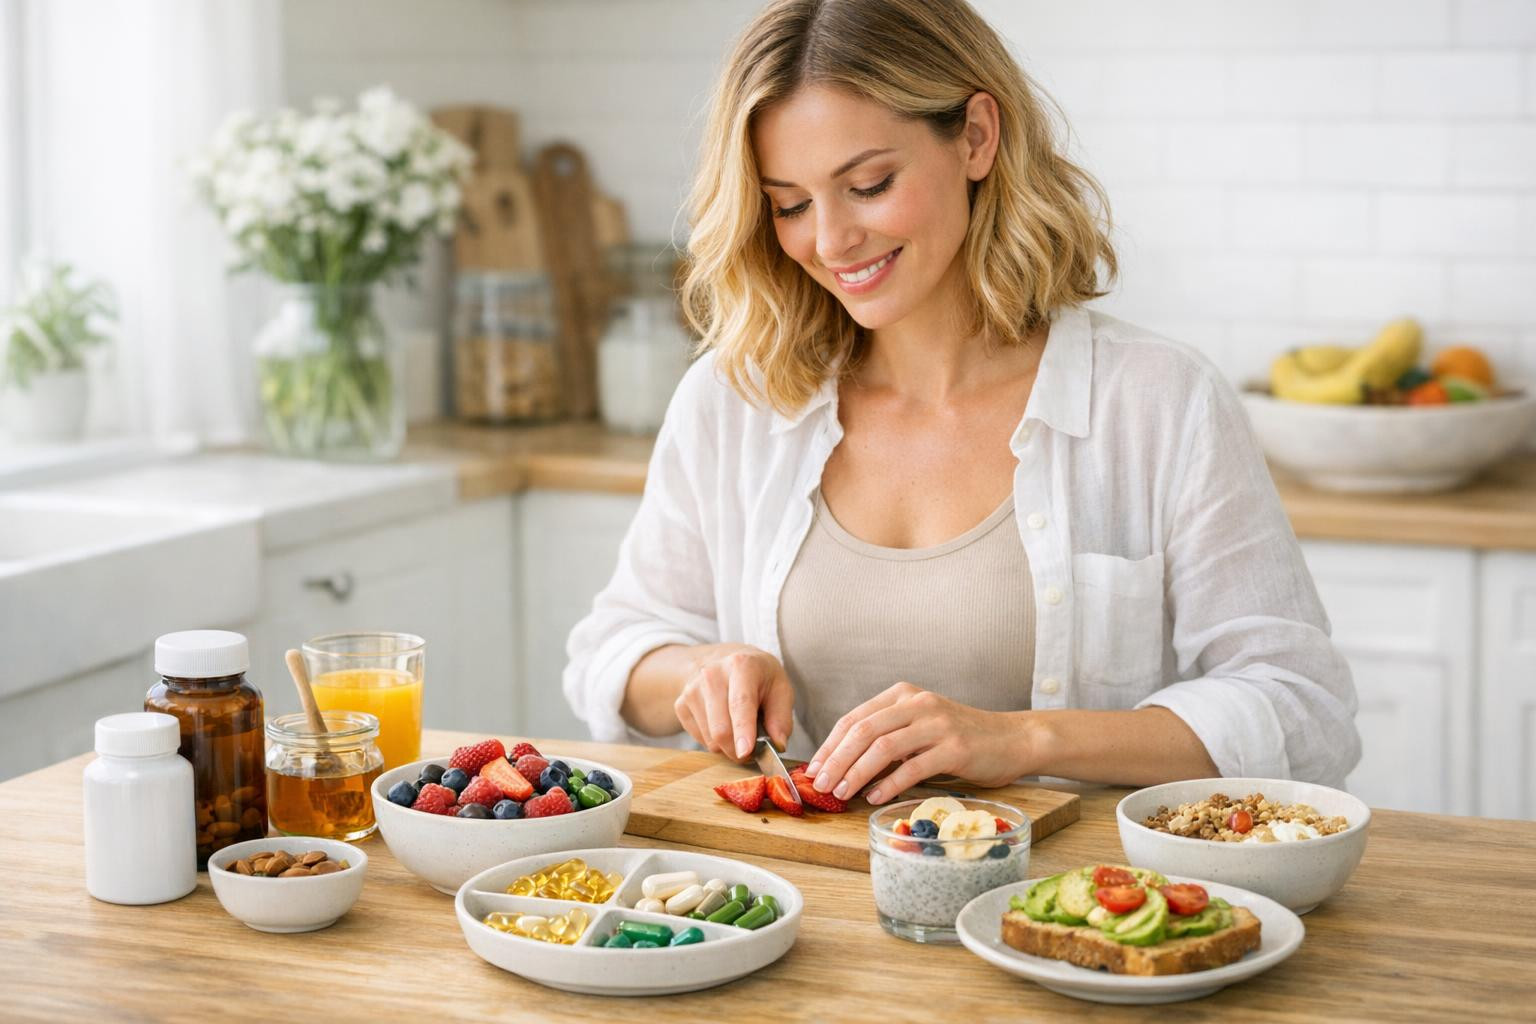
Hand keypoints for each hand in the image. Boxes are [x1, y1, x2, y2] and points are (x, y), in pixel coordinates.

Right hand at [673, 645, 794, 759]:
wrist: (725, 660)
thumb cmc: (758, 678)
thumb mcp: (780, 688)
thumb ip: (781, 717)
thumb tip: (778, 744)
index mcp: (741, 665)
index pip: (740, 703)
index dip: (743, 730)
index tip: (745, 752)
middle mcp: (711, 674)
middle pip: (721, 729)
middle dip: (739, 750)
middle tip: (752, 750)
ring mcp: (692, 689)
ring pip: (710, 739)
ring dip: (728, 746)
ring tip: (738, 730)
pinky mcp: (681, 704)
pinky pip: (700, 739)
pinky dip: (715, 741)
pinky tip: (723, 723)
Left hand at [805, 683, 1028, 803]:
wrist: (1013, 739)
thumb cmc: (962, 738)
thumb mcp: (920, 727)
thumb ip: (889, 737)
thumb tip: (844, 766)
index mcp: (903, 695)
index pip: (855, 718)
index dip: (830, 745)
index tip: (813, 769)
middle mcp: (918, 704)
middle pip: (863, 730)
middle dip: (836, 760)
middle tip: (820, 784)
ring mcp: (937, 724)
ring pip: (883, 747)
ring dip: (857, 772)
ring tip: (841, 793)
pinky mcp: (955, 747)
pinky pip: (913, 766)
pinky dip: (890, 784)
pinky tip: (875, 797)